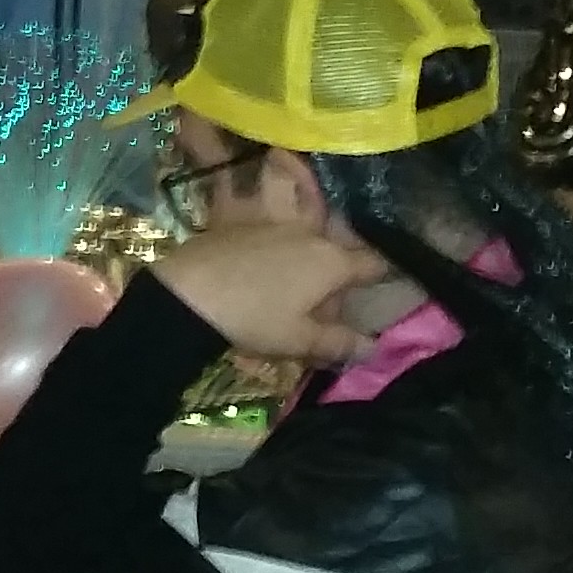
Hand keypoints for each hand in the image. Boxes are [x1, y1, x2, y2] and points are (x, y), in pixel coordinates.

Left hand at [145, 218, 387, 365]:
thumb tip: (374, 348)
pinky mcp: (245, 224)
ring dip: (306, 268)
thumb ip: (339, 343)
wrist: (188, 291)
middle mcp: (311, 234)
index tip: (385, 289)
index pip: (373, 264)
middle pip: (337, 254)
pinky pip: (276, 240)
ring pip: (306, 245)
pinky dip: (278, 259)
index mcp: (332, 261)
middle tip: (326, 311)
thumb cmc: (254, 318)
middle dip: (337, 279)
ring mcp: (276, 224)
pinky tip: (262, 281)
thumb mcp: (299, 340)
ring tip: (292, 299)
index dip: (383, 277)